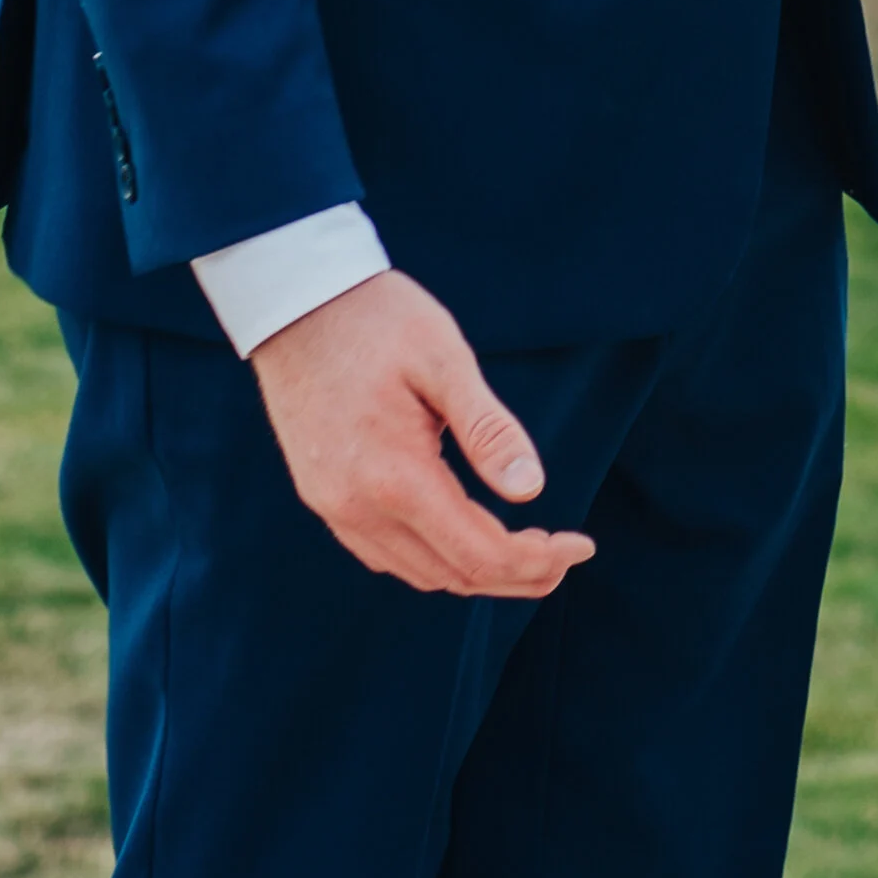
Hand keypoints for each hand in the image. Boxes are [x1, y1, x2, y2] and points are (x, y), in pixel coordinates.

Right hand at [251, 268, 595, 598]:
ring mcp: (333, 506)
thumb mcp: (444, 360)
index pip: (479, 553)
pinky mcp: (322, 495)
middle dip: (517, 575)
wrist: (294, 302)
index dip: (537, 560)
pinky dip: (433, 559)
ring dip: (476, 572)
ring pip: (417, 573)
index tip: (583, 546)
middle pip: (452, 575)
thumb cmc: (377, 319)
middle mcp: (357, 507)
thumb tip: (532, 490)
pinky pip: (384, 553)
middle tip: (564, 556)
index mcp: (394, 477)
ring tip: (526, 549)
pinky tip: (462, 534)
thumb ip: (488, 429)